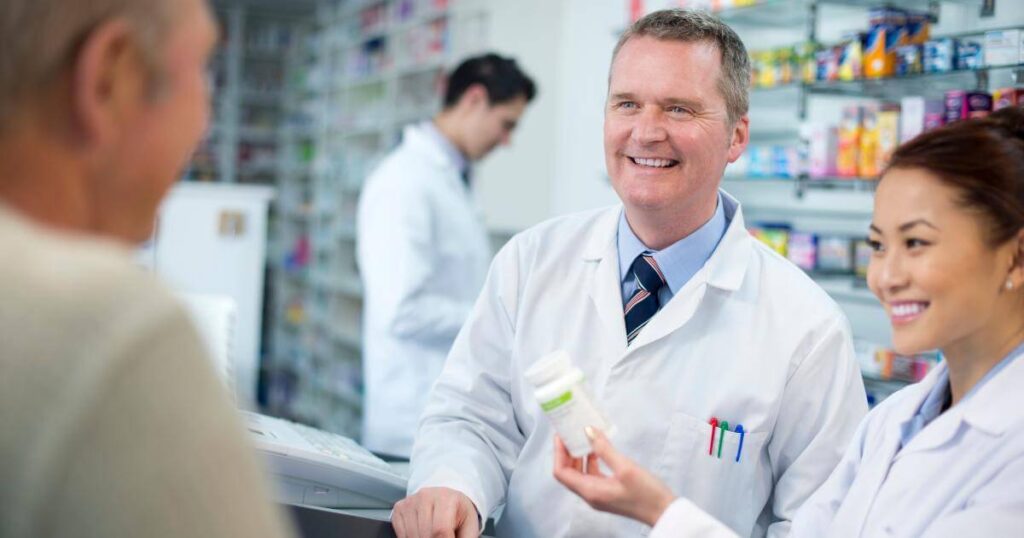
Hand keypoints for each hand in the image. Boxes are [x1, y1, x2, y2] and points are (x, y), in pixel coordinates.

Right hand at [391, 487, 480, 537]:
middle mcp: (426, 496)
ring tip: (434, 535)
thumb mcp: (469, 526)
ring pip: (412, 536)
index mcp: (446, 498)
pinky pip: (402, 534)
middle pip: (425, 534)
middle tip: (443, 537)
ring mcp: (411, 501)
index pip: (440, 530)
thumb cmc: (458, 513)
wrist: (448, 497)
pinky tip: (422, 533)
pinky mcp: (399, 508)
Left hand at [552, 427, 675, 526]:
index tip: (561, 434)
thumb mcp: (625, 467)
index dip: (558, 452)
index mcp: (590, 491)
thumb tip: (587, 431)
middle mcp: (591, 494)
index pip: (561, 472)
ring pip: (580, 473)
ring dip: (578, 455)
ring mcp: (599, 494)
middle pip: (568, 472)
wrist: (665, 512)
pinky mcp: (608, 491)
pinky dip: (590, 461)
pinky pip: (592, 474)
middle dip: (566, 452)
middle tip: (569, 432)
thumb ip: (604, 449)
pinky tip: (597, 449)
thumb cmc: (647, 493)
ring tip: (582, 437)